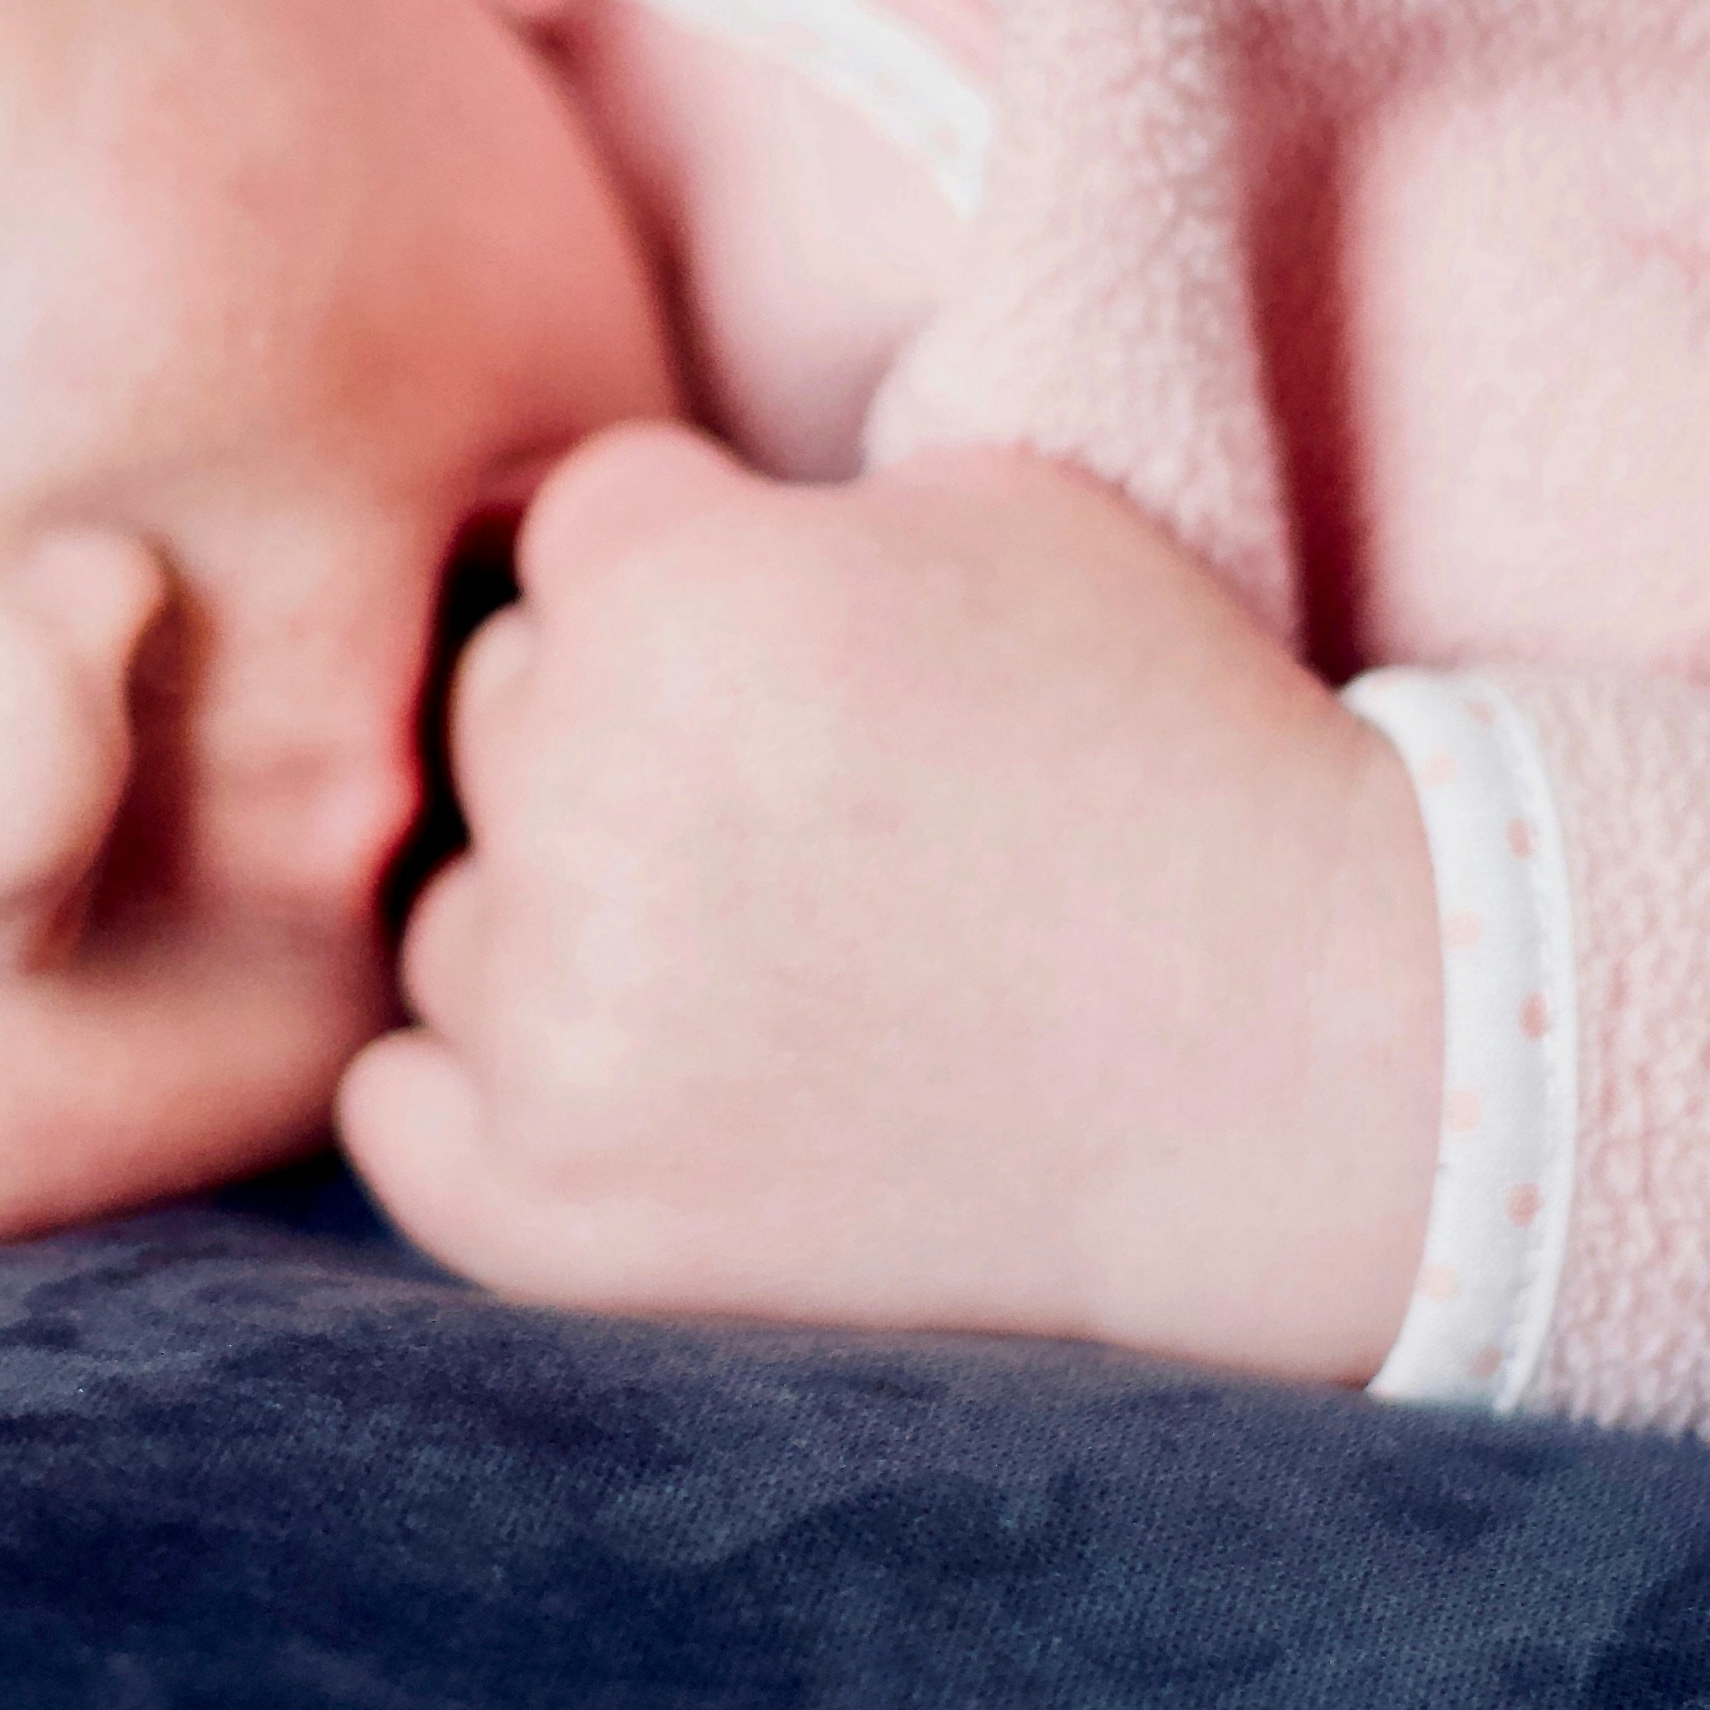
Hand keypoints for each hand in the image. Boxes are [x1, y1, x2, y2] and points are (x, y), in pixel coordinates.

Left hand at [349, 425, 1440, 1379]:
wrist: (1310, 1058)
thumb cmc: (1170, 755)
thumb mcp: (990, 504)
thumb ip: (750, 498)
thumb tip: (581, 543)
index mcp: (669, 593)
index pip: (574, 532)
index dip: (709, 581)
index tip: (836, 667)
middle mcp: (583, 796)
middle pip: (499, 712)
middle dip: (629, 737)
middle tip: (818, 819)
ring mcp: (559, 1022)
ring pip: (460, 912)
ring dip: (573, 921)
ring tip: (783, 960)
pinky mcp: (558, 1210)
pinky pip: (400, 1113)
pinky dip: (488, 1098)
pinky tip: (636, 1075)